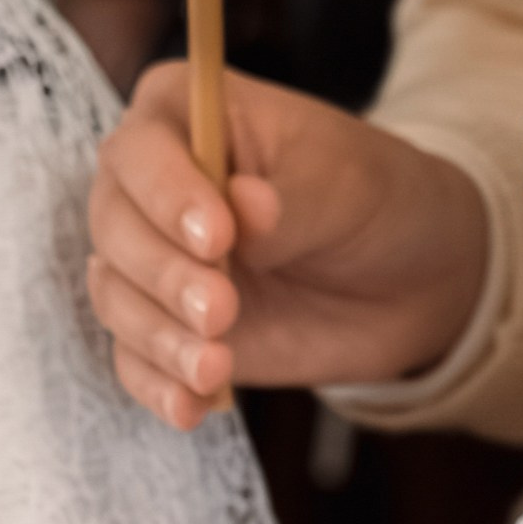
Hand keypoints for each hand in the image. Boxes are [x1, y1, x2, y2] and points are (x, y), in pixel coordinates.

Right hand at [88, 60, 491, 429]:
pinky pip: (136, 359)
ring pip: (116, 297)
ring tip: (217, 366)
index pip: (141, 151)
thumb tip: (245, 206)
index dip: (167, 195)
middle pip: (114, 227)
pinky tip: (193, 407)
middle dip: (162, 276)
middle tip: (222, 310)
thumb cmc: (373, 200)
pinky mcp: (168, 327)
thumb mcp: (347, 185)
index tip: (218, 237)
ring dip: (159, 337)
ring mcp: (156, 260)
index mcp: (185, 116)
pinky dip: (158, 386)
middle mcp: (153, 187)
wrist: (408, 279)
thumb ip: (291, 200)